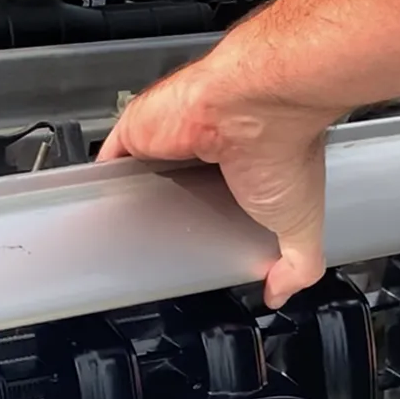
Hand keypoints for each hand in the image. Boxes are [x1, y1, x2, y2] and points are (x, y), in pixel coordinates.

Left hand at [98, 42, 342, 308]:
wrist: (259, 105)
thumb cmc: (282, 150)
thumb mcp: (301, 222)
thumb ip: (299, 263)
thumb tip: (281, 293)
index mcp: (241, 168)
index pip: (212, 202)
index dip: (200, 224)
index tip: (190, 249)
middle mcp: (202, 150)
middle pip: (172, 188)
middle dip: (162, 213)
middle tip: (152, 245)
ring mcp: (167, 140)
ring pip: (139, 174)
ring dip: (129, 197)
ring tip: (120, 234)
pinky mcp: (137, 130)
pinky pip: (109, 157)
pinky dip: (101, 181)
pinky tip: (97, 206)